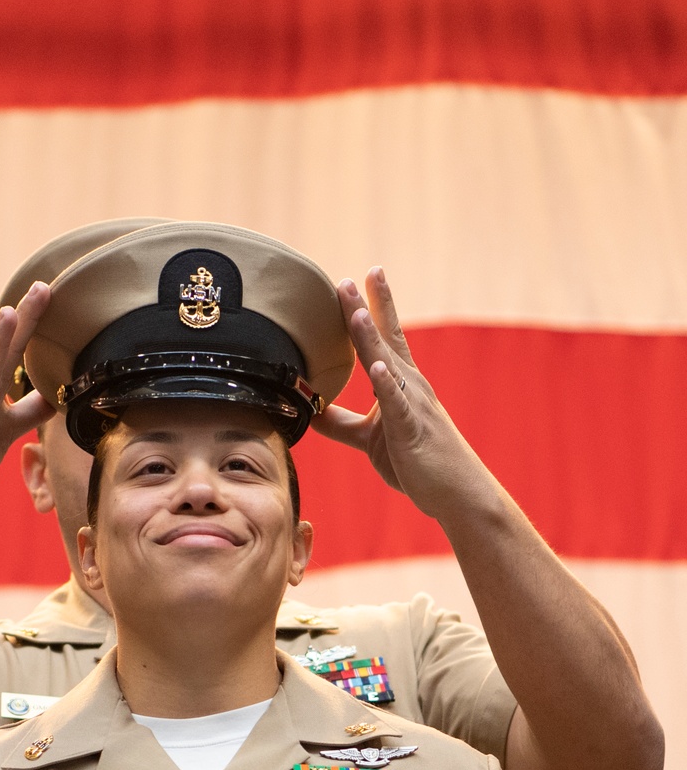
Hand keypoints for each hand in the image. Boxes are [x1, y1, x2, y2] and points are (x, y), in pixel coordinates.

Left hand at [311, 270, 488, 522]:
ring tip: (355, 310)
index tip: (361, 276)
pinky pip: (398, 405)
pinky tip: (377, 367)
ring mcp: (413, 407)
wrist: (457, 493)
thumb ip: (342, 424)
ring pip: (388, 366)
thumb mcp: (371, 440)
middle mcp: (409, 387)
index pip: (384, 339)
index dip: (372, 307)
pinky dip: (388, 385)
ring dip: (371, 338)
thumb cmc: (418, 463)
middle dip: (364, 309)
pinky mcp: (412, 431)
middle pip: (383, 341)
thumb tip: (312, 412)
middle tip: (346, 279)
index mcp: (400, 385)